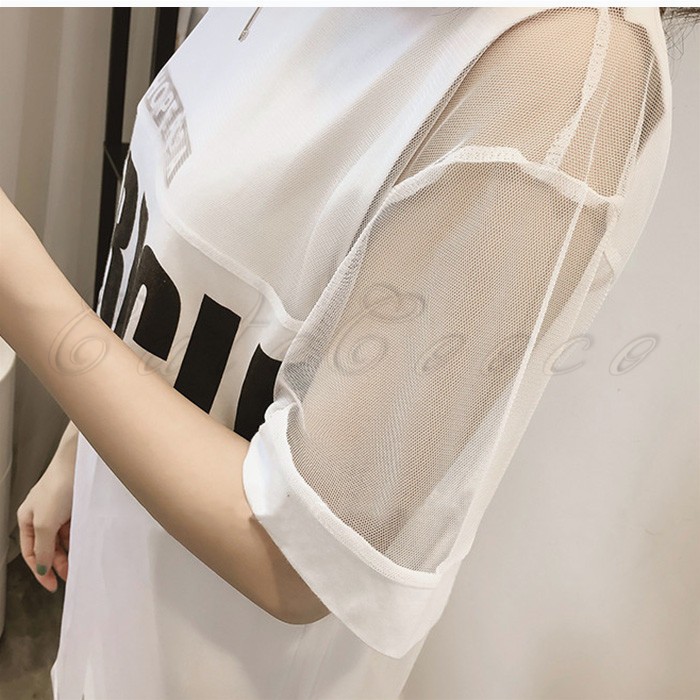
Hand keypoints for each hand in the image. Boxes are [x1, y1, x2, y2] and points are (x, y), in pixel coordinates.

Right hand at [16, 421, 77, 591]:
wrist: (77, 464)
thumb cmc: (57, 488)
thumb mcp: (45, 523)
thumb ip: (44, 548)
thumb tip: (42, 567)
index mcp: (27, 520)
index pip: (31, 553)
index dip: (40, 571)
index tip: (52, 585)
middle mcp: (41, 516)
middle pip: (47, 547)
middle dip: (57, 563)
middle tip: (69, 577)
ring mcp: (58, 511)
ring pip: (61, 539)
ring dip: (68, 553)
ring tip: (78, 565)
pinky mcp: (73, 507)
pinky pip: (73, 529)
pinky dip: (77, 539)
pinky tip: (83, 548)